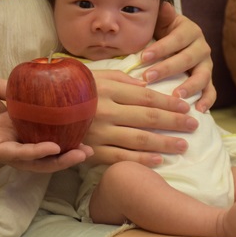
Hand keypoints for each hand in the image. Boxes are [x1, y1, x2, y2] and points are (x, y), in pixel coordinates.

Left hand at [0, 74, 92, 172]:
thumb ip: (12, 89)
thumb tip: (33, 83)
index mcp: (9, 122)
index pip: (40, 131)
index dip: (60, 131)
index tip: (81, 125)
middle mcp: (8, 136)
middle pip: (42, 150)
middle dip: (66, 152)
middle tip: (88, 150)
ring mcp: (0, 145)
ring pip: (34, 159)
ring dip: (57, 159)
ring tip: (80, 154)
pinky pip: (17, 153)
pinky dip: (36, 152)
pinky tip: (53, 148)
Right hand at [84, 70, 198, 166]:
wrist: (42, 107)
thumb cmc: (74, 88)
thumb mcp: (97, 75)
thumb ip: (123, 79)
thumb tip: (147, 84)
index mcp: (110, 89)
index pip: (147, 96)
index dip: (169, 102)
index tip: (187, 107)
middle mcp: (106, 110)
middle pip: (148, 117)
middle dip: (174, 122)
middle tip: (194, 125)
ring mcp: (99, 132)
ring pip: (139, 139)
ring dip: (164, 143)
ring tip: (183, 145)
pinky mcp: (92, 150)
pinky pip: (120, 157)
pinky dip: (141, 160)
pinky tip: (159, 161)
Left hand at [142, 2, 215, 111]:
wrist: (175, 42)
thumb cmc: (162, 32)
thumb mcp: (161, 20)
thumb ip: (161, 14)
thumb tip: (161, 4)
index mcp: (190, 30)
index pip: (176, 39)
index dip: (161, 48)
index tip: (143, 57)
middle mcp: (202, 47)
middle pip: (187, 58)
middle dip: (167, 69)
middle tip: (148, 78)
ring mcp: (207, 65)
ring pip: (202, 76)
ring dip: (189, 87)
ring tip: (175, 96)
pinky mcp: (208, 80)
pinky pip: (211, 91)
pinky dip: (206, 101)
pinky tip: (197, 110)